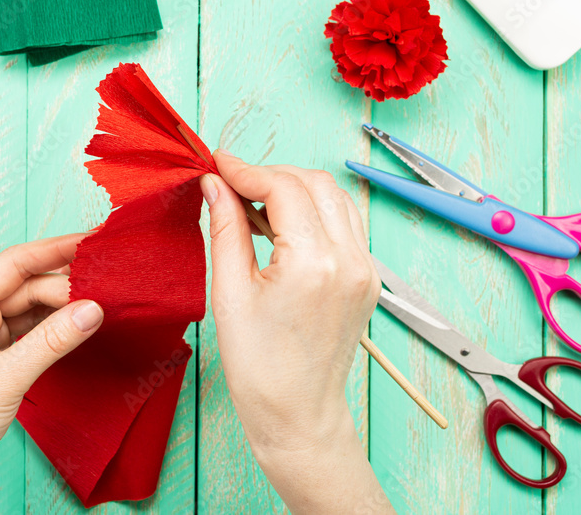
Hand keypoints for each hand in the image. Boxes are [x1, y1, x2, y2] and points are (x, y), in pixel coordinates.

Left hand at [0, 233, 103, 514]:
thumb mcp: (7, 377)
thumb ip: (52, 340)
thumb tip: (94, 309)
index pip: (15, 263)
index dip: (55, 249)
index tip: (92, 241)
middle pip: (27, 283)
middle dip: (66, 284)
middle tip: (107, 287)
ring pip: (33, 306)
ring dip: (63, 306)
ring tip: (101, 304)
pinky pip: (32, 329)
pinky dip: (56, 327)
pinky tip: (80, 326)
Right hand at [200, 151, 391, 513]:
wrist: (297, 415)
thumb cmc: (259, 368)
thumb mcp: (229, 293)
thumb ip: (225, 229)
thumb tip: (214, 184)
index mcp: (314, 264)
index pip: (283, 187)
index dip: (245, 169)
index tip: (216, 164)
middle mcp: (349, 260)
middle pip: (314, 182)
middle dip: (270, 173)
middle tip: (230, 183)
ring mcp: (365, 269)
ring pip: (334, 197)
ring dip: (294, 188)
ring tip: (252, 203)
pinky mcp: (366, 278)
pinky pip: (344, 223)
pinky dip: (313, 210)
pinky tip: (280, 225)